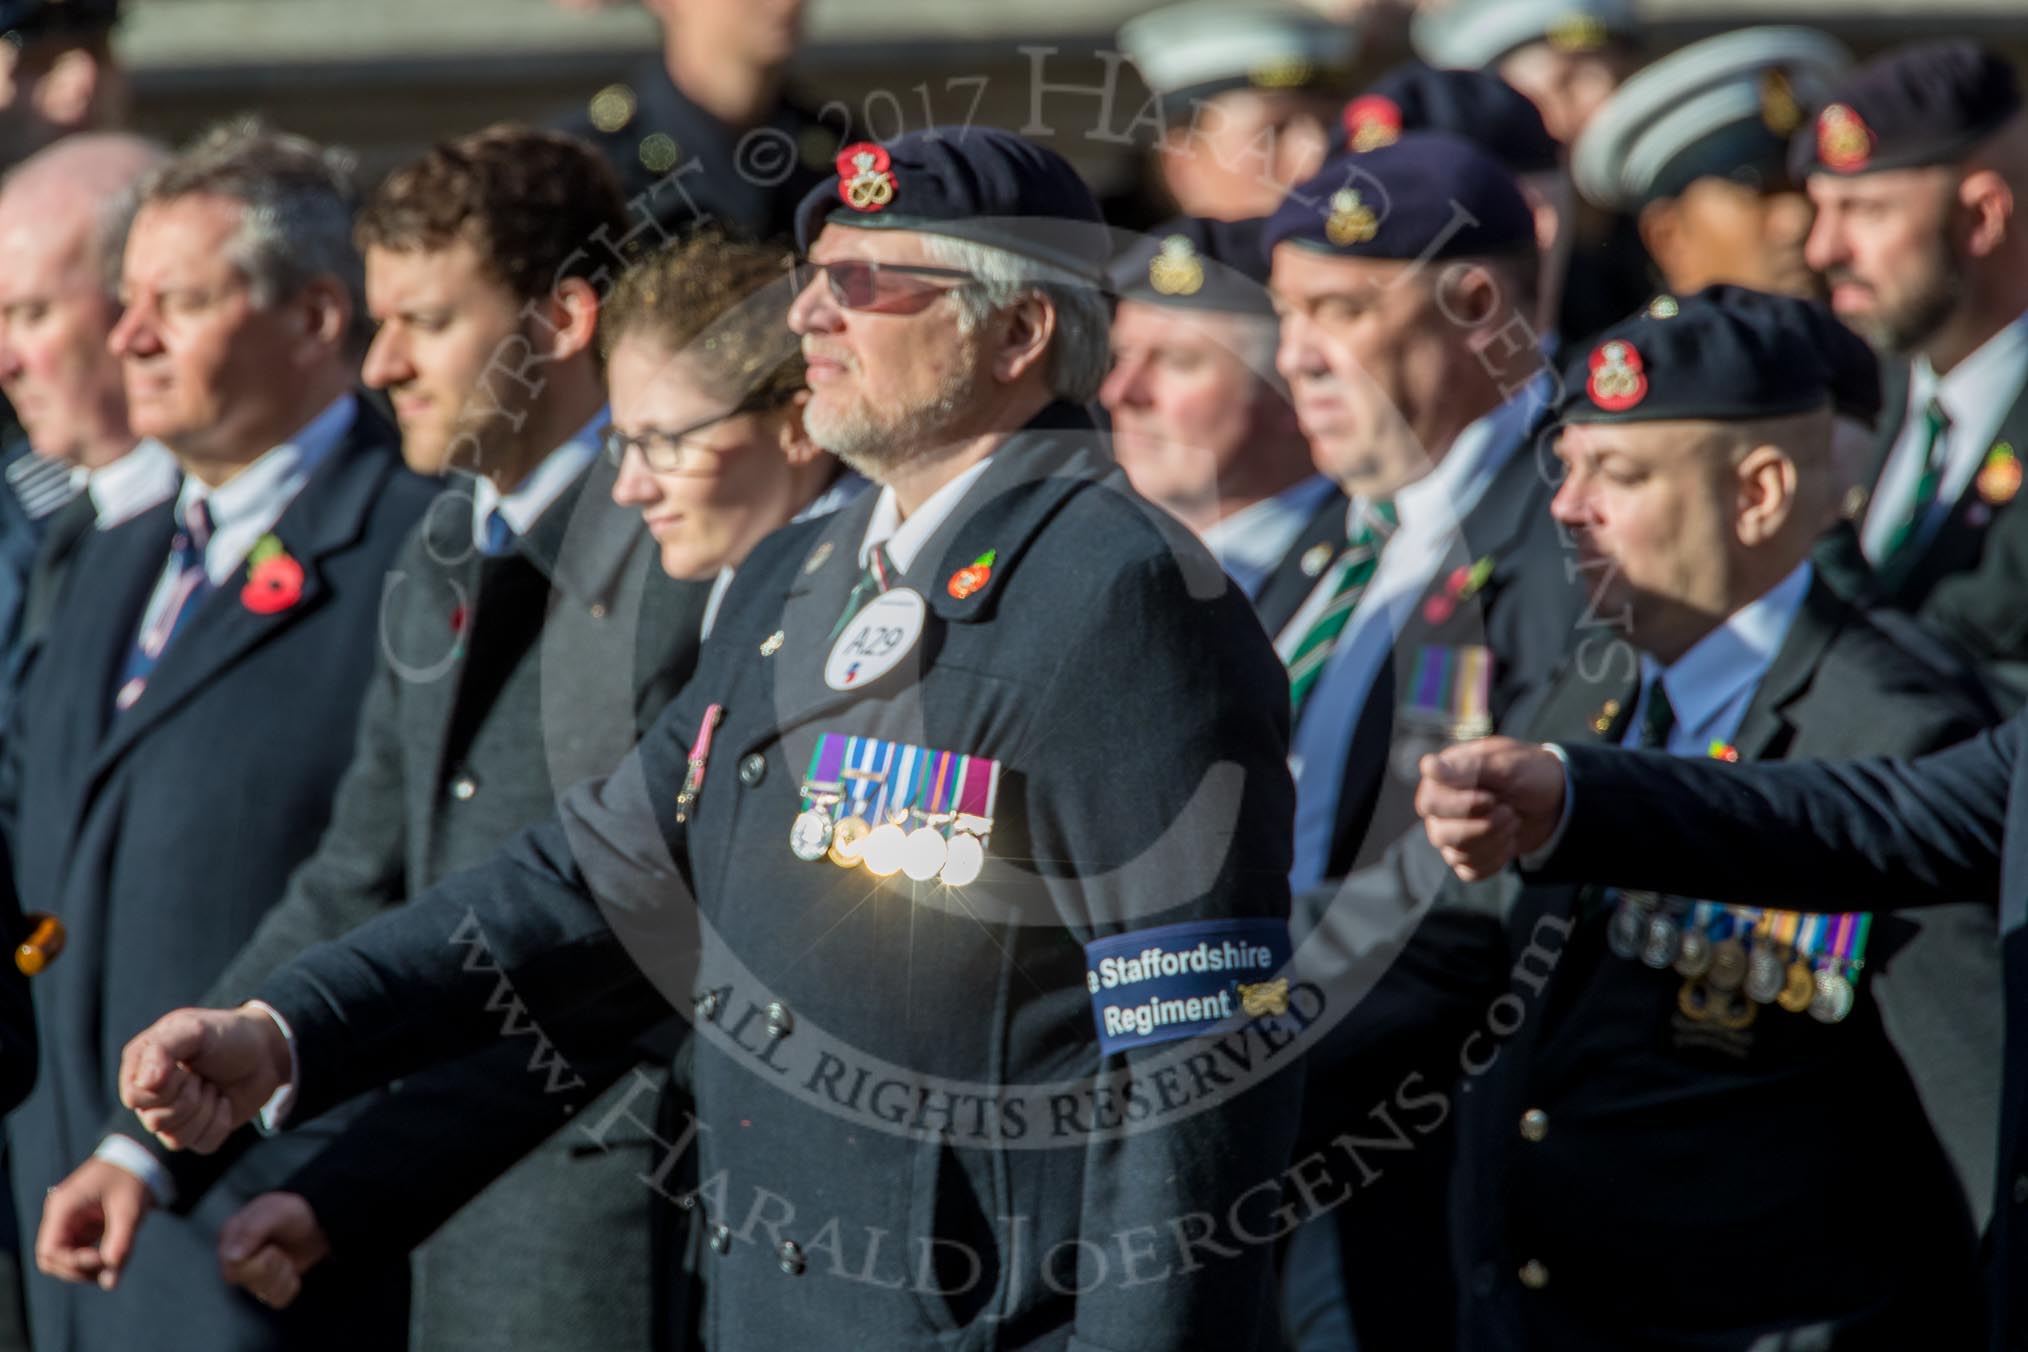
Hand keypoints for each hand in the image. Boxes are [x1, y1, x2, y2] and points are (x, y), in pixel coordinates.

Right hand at [34, 1156, 153, 1289]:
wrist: (140, 1155)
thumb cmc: (133, 1177)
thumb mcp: (130, 1211)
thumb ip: (120, 1247)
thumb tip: (110, 1284)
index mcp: (64, 1207)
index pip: (50, 1250)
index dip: (72, 1264)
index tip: (102, 1259)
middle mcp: (60, 1215)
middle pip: (52, 1258)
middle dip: (76, 1270)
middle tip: (108, 1268)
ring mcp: (68, 1220)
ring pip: (64, 1258)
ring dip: (85, 1268)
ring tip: (113, 1265)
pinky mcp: (80, 1225)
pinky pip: (78, 1251)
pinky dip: (92, 1260)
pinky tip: (113, 1258)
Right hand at [119, 1006, 289, 1152]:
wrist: (265, 1050)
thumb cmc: (226, 1035)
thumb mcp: (195, 1029)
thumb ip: (163, 1048)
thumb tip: (144, 1084)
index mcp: (140, 1067)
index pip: (134, 1098)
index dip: (165, 1087)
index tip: (186, 1066)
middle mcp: (150, 1095)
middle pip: (155, 1121)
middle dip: (190, 1097)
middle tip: (202, 1075)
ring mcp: (172, 1116)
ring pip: (176, 1139)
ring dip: (206, 1109)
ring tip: (213, 1086)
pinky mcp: (198, 1132)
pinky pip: (202, 1145)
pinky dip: (220, 1122)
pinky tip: (224, 1101)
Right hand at [219, 1193, 328, 1308]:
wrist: (318, 1224)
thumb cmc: (293, 1214)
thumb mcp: (277, 1212)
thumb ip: (252, 1230)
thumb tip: (232, 1257)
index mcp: (230, 1236)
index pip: (232, 1266)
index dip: (257, 1260)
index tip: (270, 1246)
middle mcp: (235, 1258)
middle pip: (247, 1280)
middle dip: (272, 1264)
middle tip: (279, 1250)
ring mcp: (249, 1275)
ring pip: (263, 1292)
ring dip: (283, 1273)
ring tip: (286, 1257)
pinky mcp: (266, 1288)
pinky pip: (277, 1300)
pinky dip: (290, 1285)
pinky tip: (290, 1270)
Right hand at [1416, 737, 1566, 880]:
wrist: (1555, 800)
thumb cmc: (1528, 773)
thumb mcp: (1506, 764)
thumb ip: (1468, 768)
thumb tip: (1427, 766)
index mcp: (1443, 778)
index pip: (1430, 802)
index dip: (1461, 806)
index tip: (1491, 797)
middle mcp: (1440, 808)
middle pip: (1439, 833)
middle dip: (1483, 827)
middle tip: (1509, 810)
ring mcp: (1451, 833)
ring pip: (1455, 854)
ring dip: (1494, 840)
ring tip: (1513, 819)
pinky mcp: (1467, 856)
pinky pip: (1468, 871)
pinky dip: (1494, 859)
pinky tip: (1508, 840)